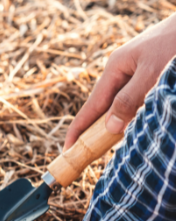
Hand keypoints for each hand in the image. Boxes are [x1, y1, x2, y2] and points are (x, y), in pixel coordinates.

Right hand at [65, 13, 175, 148]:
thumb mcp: (153, 73)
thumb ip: (130, 99)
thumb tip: (110, 126)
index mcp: (115, 68)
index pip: (92, 106)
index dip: (79, 129)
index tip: (67, 149)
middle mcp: (122, 69)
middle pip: (104, 105)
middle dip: (95, 129)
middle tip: (87, 153)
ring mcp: (136, 68)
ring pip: (122, 101)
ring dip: (117, 121)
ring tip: (109, 142)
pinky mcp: (152, 69)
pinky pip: (135, 96)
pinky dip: (133, 112)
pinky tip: (135, 120)